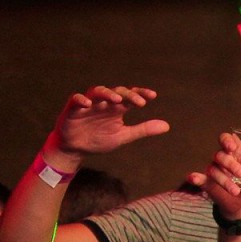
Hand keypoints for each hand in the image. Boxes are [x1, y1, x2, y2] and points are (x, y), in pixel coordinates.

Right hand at [49, 85, 170, 160]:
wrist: (76, 150)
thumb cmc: (99, 139)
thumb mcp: (123, 136)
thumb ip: (143, 129)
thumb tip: (167, 126)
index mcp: (116, 108)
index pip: (130, 97)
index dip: (141, 94)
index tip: (153, 96)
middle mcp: (103, 103)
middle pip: (116, 92)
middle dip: (127, 95)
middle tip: (139, 102)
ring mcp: (88, 104)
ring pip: (97, 91)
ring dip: (107, 93)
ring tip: (116, 100)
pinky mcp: (72, 109)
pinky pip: (75, 100)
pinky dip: (80, 100)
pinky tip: (87, 103)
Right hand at [188, 131, 240, 220]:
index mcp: (236, 154)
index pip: (227, 139)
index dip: (228, 140)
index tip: (234, 147)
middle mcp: (223, 160)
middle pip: (221, 154)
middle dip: (231, 163)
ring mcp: (215, 171)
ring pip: (214, 168)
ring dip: (224, 179)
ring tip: (236, 190)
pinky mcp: (208, 183)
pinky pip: (200, 178)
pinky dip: (195, 177)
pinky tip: (193, 177)